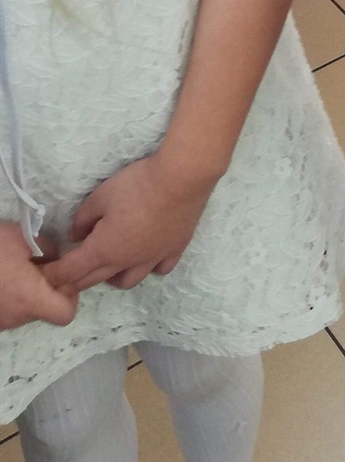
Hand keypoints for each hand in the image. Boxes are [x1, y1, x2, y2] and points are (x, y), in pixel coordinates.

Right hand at [0, 222, 76, 328]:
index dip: (70, 294)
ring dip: (28, 292)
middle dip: (48, 289)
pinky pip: (8, 310)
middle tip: (40, 265)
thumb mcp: (21, 238)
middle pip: (45, 311)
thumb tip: (54, 256)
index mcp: (30, 299)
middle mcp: (15, 318)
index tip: (61, 273)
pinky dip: (11, 296)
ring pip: (25, 311)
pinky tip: (2, 276)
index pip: (65, 314)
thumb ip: (47, 248)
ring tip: (16, 267)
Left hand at [39, 155, 214, 294]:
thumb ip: (83, 218)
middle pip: (94, 280)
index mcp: (103, 249)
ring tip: (109, 265)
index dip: (54, 274)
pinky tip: (147, 255)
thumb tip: (76, 234)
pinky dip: (148, 268)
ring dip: (111, 277)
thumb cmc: (137, 185)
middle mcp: (126, 261)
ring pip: (127, 281)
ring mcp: (152, 258)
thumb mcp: (100, 195)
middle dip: (75, 280)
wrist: (182, 179)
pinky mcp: (174, 250)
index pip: (71, 271)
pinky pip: (158, 270)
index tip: (45, 274)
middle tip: (67, 274)